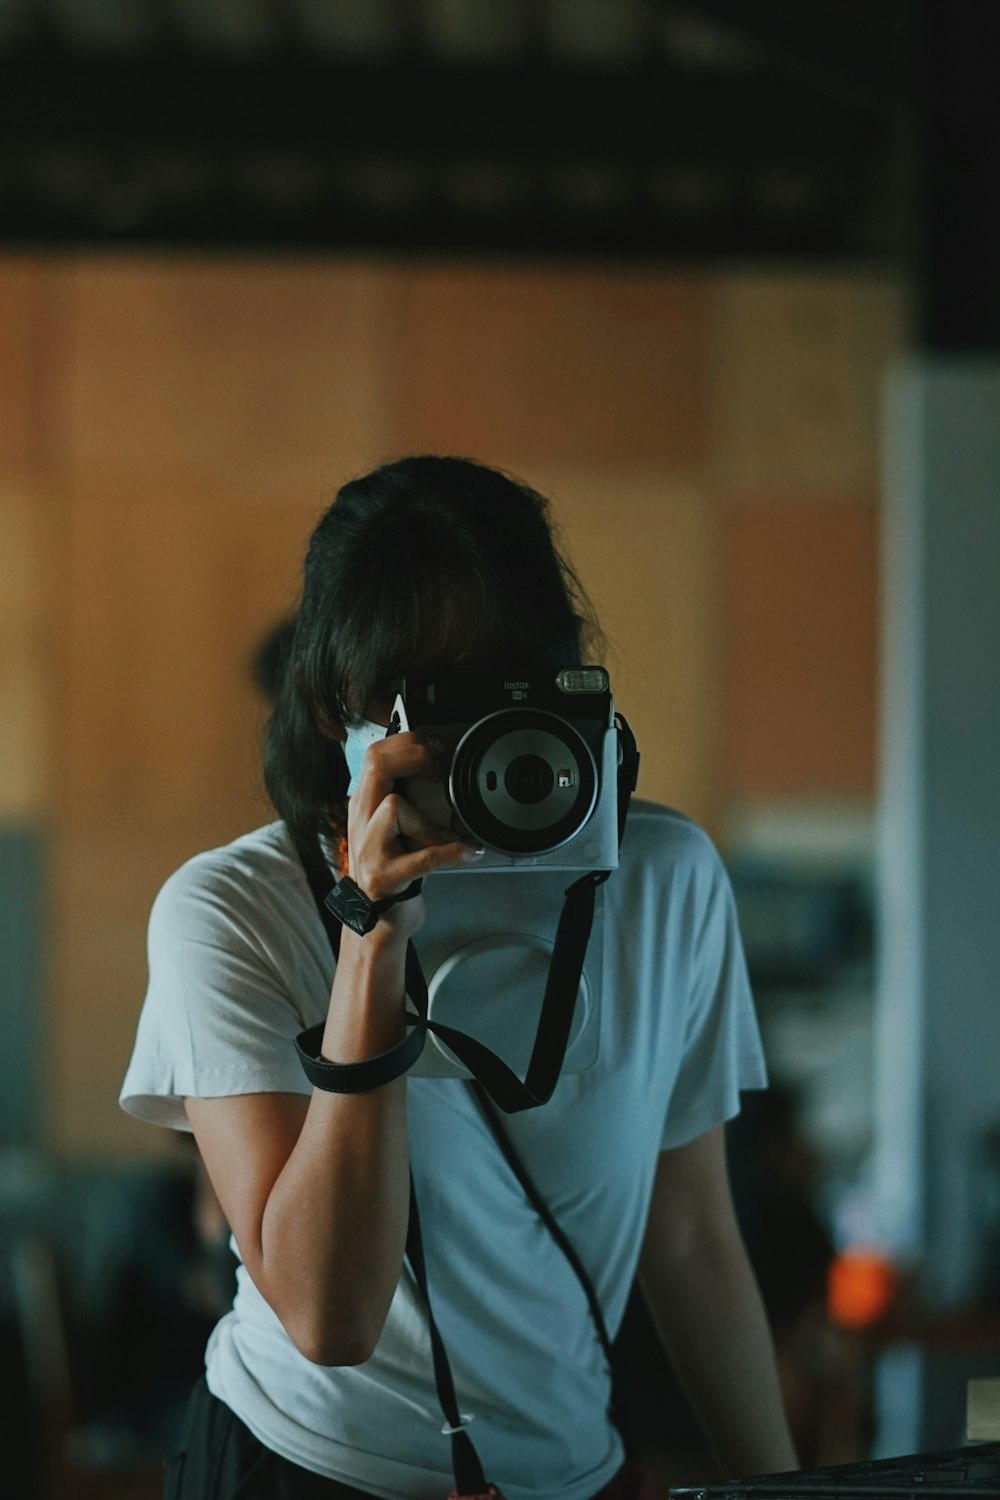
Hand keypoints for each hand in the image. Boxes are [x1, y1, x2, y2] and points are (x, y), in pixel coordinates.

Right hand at [345, 730, 481, 937]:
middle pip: (379, 766)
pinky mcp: (387, 878)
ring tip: (449, 834)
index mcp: (364, 804)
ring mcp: (370, 849)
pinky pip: (424, 857)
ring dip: (430, 819)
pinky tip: (470, 851)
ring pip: (394, 806)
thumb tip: (437, 764)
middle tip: (440, 770)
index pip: (376, 754)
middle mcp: (362, 821)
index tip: (436, 749)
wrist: (375, 919)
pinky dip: (453, 852)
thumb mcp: (388, 827)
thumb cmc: (390, 869)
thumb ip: (401, 797)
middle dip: (417, 757)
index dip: (409, 743)